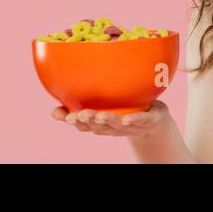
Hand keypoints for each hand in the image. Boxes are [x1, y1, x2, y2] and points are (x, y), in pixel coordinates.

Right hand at [51, 100, 169, 139]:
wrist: (154, 123)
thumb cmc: (125, 110)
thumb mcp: (105, 104)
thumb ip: (86, 97)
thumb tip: (61, 85)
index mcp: (100, 122)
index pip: (81, 123)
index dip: (69, 120)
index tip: (58, 114)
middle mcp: (112, 126)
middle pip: (96, 126)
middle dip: (86, 121)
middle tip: (78, 115)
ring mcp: (129, 126)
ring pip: (115, 125)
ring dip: (106, 121)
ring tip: (99, 116)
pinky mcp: (147, 122)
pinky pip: (140, 121)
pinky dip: (133, 120)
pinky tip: (126, 119)